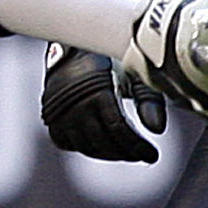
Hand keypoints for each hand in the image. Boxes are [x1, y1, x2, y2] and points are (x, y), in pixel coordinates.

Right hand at [41, 43, 165, 159]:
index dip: (137, 146)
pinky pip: (66, 143)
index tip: (152, 155)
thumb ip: (148, 101)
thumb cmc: (110, 62)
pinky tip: (101, 146)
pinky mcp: (50, 117)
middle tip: (140, 155)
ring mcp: (59, 112)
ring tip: (125, 152)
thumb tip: (158, 130)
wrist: (74, 52)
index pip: (118, 129)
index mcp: (97, 92)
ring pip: (85, 146)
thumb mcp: (133, 76)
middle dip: (126, 152)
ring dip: (107, 153)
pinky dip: (84, 148)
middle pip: (103, 141)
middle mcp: (75, 104)